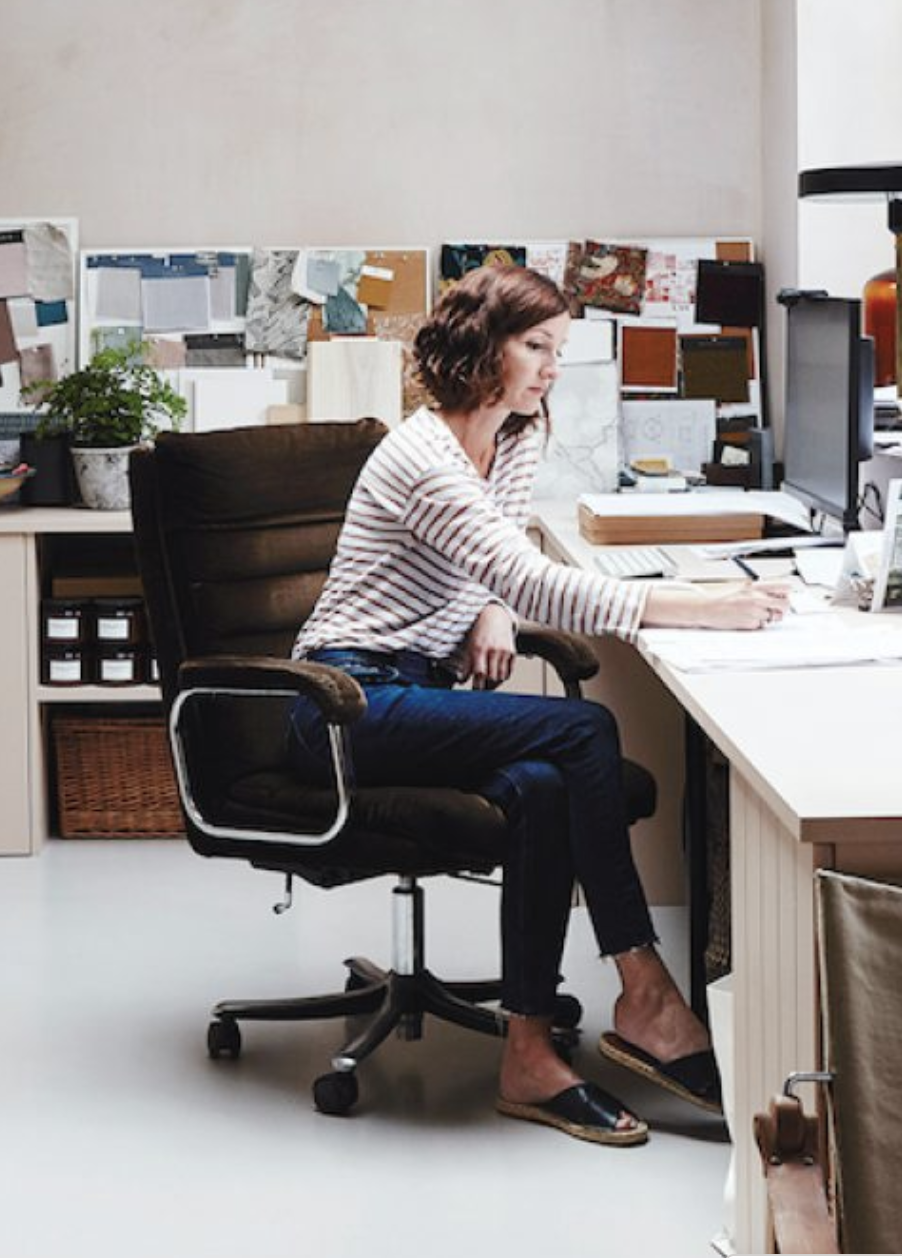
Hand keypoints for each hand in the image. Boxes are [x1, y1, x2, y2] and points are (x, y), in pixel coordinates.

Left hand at [460, 603, 515, 687]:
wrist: (495, 616)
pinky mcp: (512, 652)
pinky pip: (509, 672)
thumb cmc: (479, 632)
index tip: (474, 693)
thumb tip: (462, 681)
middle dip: (486, 688)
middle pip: (492, 678)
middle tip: (481, 691)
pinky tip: (496, 676)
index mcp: (479, 649)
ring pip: (501, 677)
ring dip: (494, 684)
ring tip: (488, 684)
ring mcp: (504, 651)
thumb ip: (466, 664)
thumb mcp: (469, 646)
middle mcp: (493, 650)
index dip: (477, 686)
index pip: (480, 673)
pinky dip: (502, 677)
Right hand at [643, 580, 791, 631]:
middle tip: (776, 609)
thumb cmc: (719, 597)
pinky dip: (756, 624)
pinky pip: (760, 626)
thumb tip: (773, 592)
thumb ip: (757, 589)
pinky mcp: (749, 624)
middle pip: (784, 604)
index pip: (783, 587)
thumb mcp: (739, 587)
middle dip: (782, 608)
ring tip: (755, 613)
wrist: (705, 608)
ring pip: (773, 617)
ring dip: (768, 617)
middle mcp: (756, 598)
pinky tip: (744, 618)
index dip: (787, 592)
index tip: (786, 594)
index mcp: (754, 586)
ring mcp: (753, 612)